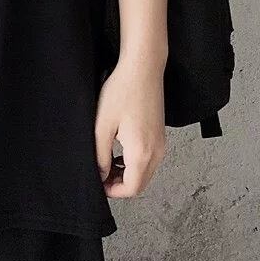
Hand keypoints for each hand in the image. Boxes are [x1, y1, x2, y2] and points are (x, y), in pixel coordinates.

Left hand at [94, 55, 165, 197]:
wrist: (143, 69)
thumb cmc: (122, 91)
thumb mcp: (103, 125)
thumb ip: (101, 154)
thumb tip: (101, 174)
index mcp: (142, 152)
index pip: (131, 189)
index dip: (113, 191)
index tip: (98, 182)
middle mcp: (157, 152)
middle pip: (140, 184)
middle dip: (120, 185)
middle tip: (101, 174)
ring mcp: (162, 144)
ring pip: (146, 173)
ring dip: (128, 175)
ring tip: (107, 162)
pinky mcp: (161, 135)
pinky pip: (150, 160)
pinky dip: (136, 164)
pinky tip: (120, 151)